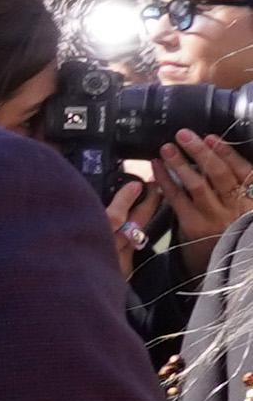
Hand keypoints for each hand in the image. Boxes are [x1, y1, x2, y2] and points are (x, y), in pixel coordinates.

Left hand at [153, 130, 252, 251]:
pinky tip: (157, 168)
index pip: (245, 172)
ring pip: (197, 185)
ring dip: (181, 164)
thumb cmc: (235, 230)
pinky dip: (166, 181)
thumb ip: (239, 184)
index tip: (211, 138)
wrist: (227, 265)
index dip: (228, 153)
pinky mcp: (194, 226)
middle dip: (201, 152)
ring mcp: (214, 218)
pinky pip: (177, 199)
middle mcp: (236, 208)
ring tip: (168, 148)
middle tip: (184, 135)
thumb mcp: (247, 208)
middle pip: (220, 174)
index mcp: (252, 201)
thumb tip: (218, 156)